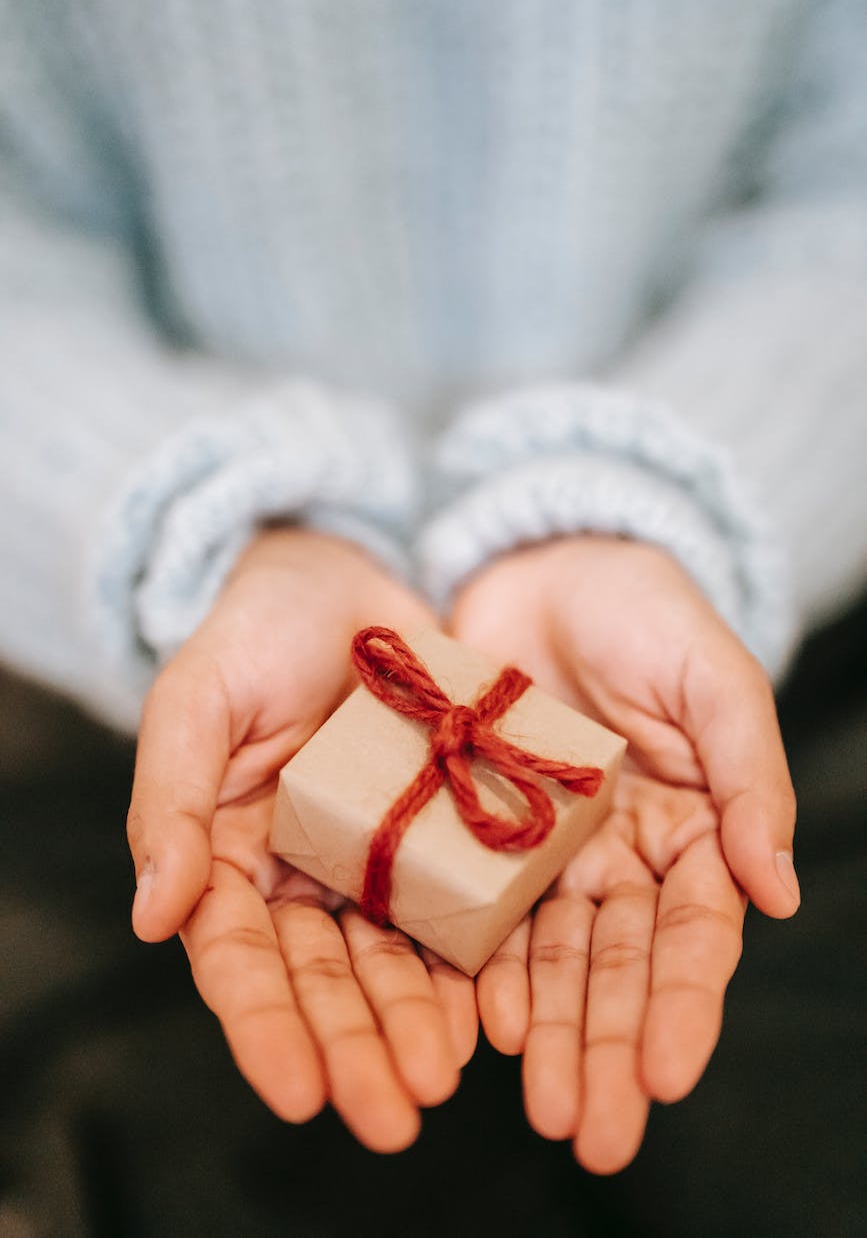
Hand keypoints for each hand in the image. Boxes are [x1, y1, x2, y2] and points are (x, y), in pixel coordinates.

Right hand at [127, 528, 476, 1150]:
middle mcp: (302, 873)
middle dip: (354, 1047)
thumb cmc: (255, 631)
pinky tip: (493, 1013)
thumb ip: (169, 800)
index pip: (239, 960)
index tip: (300, 1092)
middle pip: (323, 979)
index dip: (265, 1028)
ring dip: (415, 1025)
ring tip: (445, 1080)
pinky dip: (470, 963)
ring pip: (391, 959)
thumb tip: (154, 915)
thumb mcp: (196, 700)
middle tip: (395, 1114)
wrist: (345, 576)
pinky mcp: (441, 832)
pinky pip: (455, 907)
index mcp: (228, 855)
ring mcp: (375, 857)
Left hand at [451, 535, 798, 1173]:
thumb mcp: (713, 677)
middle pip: (619, 967)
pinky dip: (485, 970)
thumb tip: (781, 890)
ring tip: (545, 1109)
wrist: (541, 563)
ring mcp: (548, 848)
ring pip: (553, 959)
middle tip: (596, 1133)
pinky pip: (482, 910)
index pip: (694, 934)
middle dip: (610, 1049)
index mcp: (693, 827)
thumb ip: (751, 775)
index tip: (667, 1073)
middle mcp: (622, 854)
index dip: (683, 1002)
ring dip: (552, 1037)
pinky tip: (482, 1026)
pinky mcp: (479, 829)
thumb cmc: (643, 609)